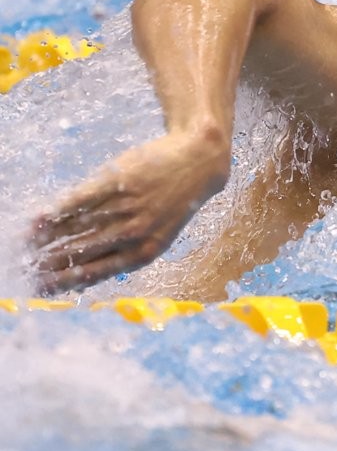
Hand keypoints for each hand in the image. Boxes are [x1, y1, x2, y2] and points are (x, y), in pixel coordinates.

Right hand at [31, 131, 228, 294]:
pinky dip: (58, 211)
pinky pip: (82, 200)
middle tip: (26, 269)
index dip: (64, 281)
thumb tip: (82, 279)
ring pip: (77, 227)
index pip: (95, 272)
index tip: (39, 288)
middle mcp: (134, 233)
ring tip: (25, 246)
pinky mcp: (119, 180)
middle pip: (81, 252)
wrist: (197, 161)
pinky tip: (38, 219)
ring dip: (47, 239)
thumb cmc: (172, 203)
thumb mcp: (156, 236)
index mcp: (144, 252)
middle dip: (49, 263)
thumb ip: (122, 255)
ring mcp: (126, 206)